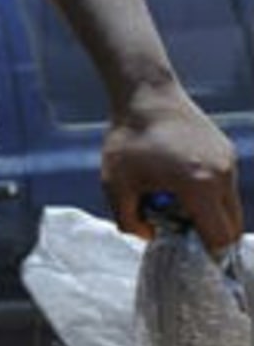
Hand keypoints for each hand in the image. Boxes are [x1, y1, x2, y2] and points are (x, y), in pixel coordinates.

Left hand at [103, 82, 241, 251]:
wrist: (146, 95)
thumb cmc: (127, 139)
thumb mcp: (114, 184)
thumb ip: (128, 219)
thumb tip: (150, 236)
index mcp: (199, 186)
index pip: (219, 237)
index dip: (204, 250)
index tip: (183, 247)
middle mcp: (222, 176)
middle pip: (231, 227)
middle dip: (208, 234)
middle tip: (179, 227)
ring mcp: (228, 162)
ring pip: (231, 207)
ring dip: (210, 213)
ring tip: (177, 202)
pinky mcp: (227, 152)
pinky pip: (226, 186)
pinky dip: (211, 193)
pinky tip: (181, 181)